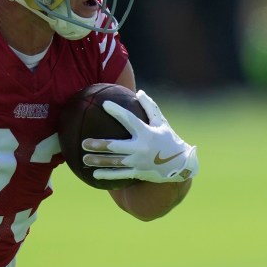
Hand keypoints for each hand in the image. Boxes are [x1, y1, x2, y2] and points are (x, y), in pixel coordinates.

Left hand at [81, 90, 198, 183]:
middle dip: (98, 144)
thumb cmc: (169, 140)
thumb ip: (150, 107)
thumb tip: (139, 92)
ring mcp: (139, 162)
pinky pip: (120, 175)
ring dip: (98, 161)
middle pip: (115, 146)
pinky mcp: (139, 172)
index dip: (117, 111)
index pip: (129, 119)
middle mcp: (141, 148)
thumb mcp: (162, 123)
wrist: (182, 166)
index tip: (104, 104)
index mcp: (146, 133)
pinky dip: (107, 175)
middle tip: (84, 142)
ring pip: (114, 162)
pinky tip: (94, 175)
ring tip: (84, 159)